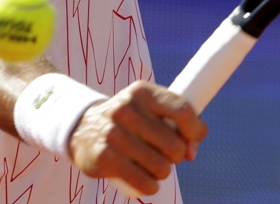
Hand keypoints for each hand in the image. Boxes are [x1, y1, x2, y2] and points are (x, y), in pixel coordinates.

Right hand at [68, 81, 206, 194]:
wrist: (84, 126)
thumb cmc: (130, 120)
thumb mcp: (151, 110)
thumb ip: (179, 125)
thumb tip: (191, 152)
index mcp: (143, 92)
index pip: (182, 110)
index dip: (194, 131)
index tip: (191, 143)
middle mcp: (127, 108)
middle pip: (173, 144)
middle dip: (176, 156)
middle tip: (167, 156)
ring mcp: (113, 131)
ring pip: (160, 166)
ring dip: (163, 173)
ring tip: (155, 168)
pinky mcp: (103, 155)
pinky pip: (141, 180)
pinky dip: (150, 186)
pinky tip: (149, 183)